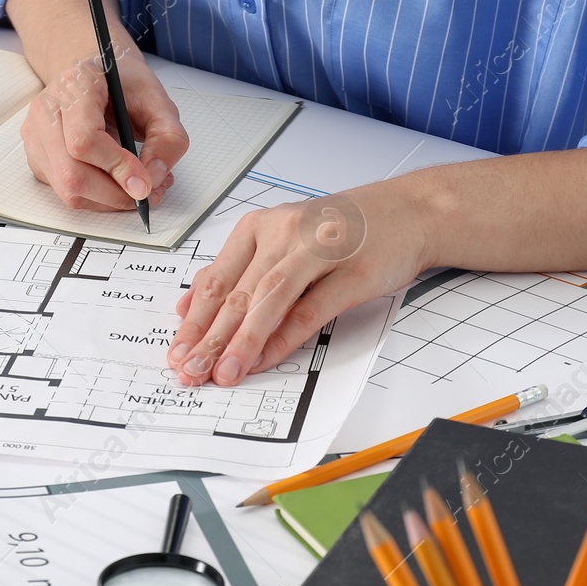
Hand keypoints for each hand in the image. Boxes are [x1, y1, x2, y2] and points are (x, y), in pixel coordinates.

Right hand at [21, 53, 187, 211]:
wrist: (97, 75)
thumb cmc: (123, 85)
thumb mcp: (158, 101)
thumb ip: (168, 138)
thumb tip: (154, 178)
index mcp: (74, 86)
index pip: (84, 140)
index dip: (116, 167)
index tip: (145, 182)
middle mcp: (46, 112)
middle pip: (72, 174)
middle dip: (116, 194)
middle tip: (148, 192)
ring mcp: (36, 137)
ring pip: (68, 190)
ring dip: (109, 200)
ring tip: (138, 186)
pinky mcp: (37, 159)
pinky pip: (67, 193)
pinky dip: (98, 198)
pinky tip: (117, 183)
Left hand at [166, 190, 427, 386]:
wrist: (410, 212)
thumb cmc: (343, 232)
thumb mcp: (282, 243)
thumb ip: (239, 272)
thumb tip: (189, 307)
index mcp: (259, 226)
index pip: (215, 280)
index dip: (193, 322)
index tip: (176, 354)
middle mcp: (284, 234)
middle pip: (236, 294)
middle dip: (208, 340)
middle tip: (190, 372)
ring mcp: (318, 251)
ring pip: (266, 301)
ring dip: (241, 342)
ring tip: (222, 373)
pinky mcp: (351, 272)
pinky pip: (309, 310)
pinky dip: (283, 338)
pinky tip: (263, 360)